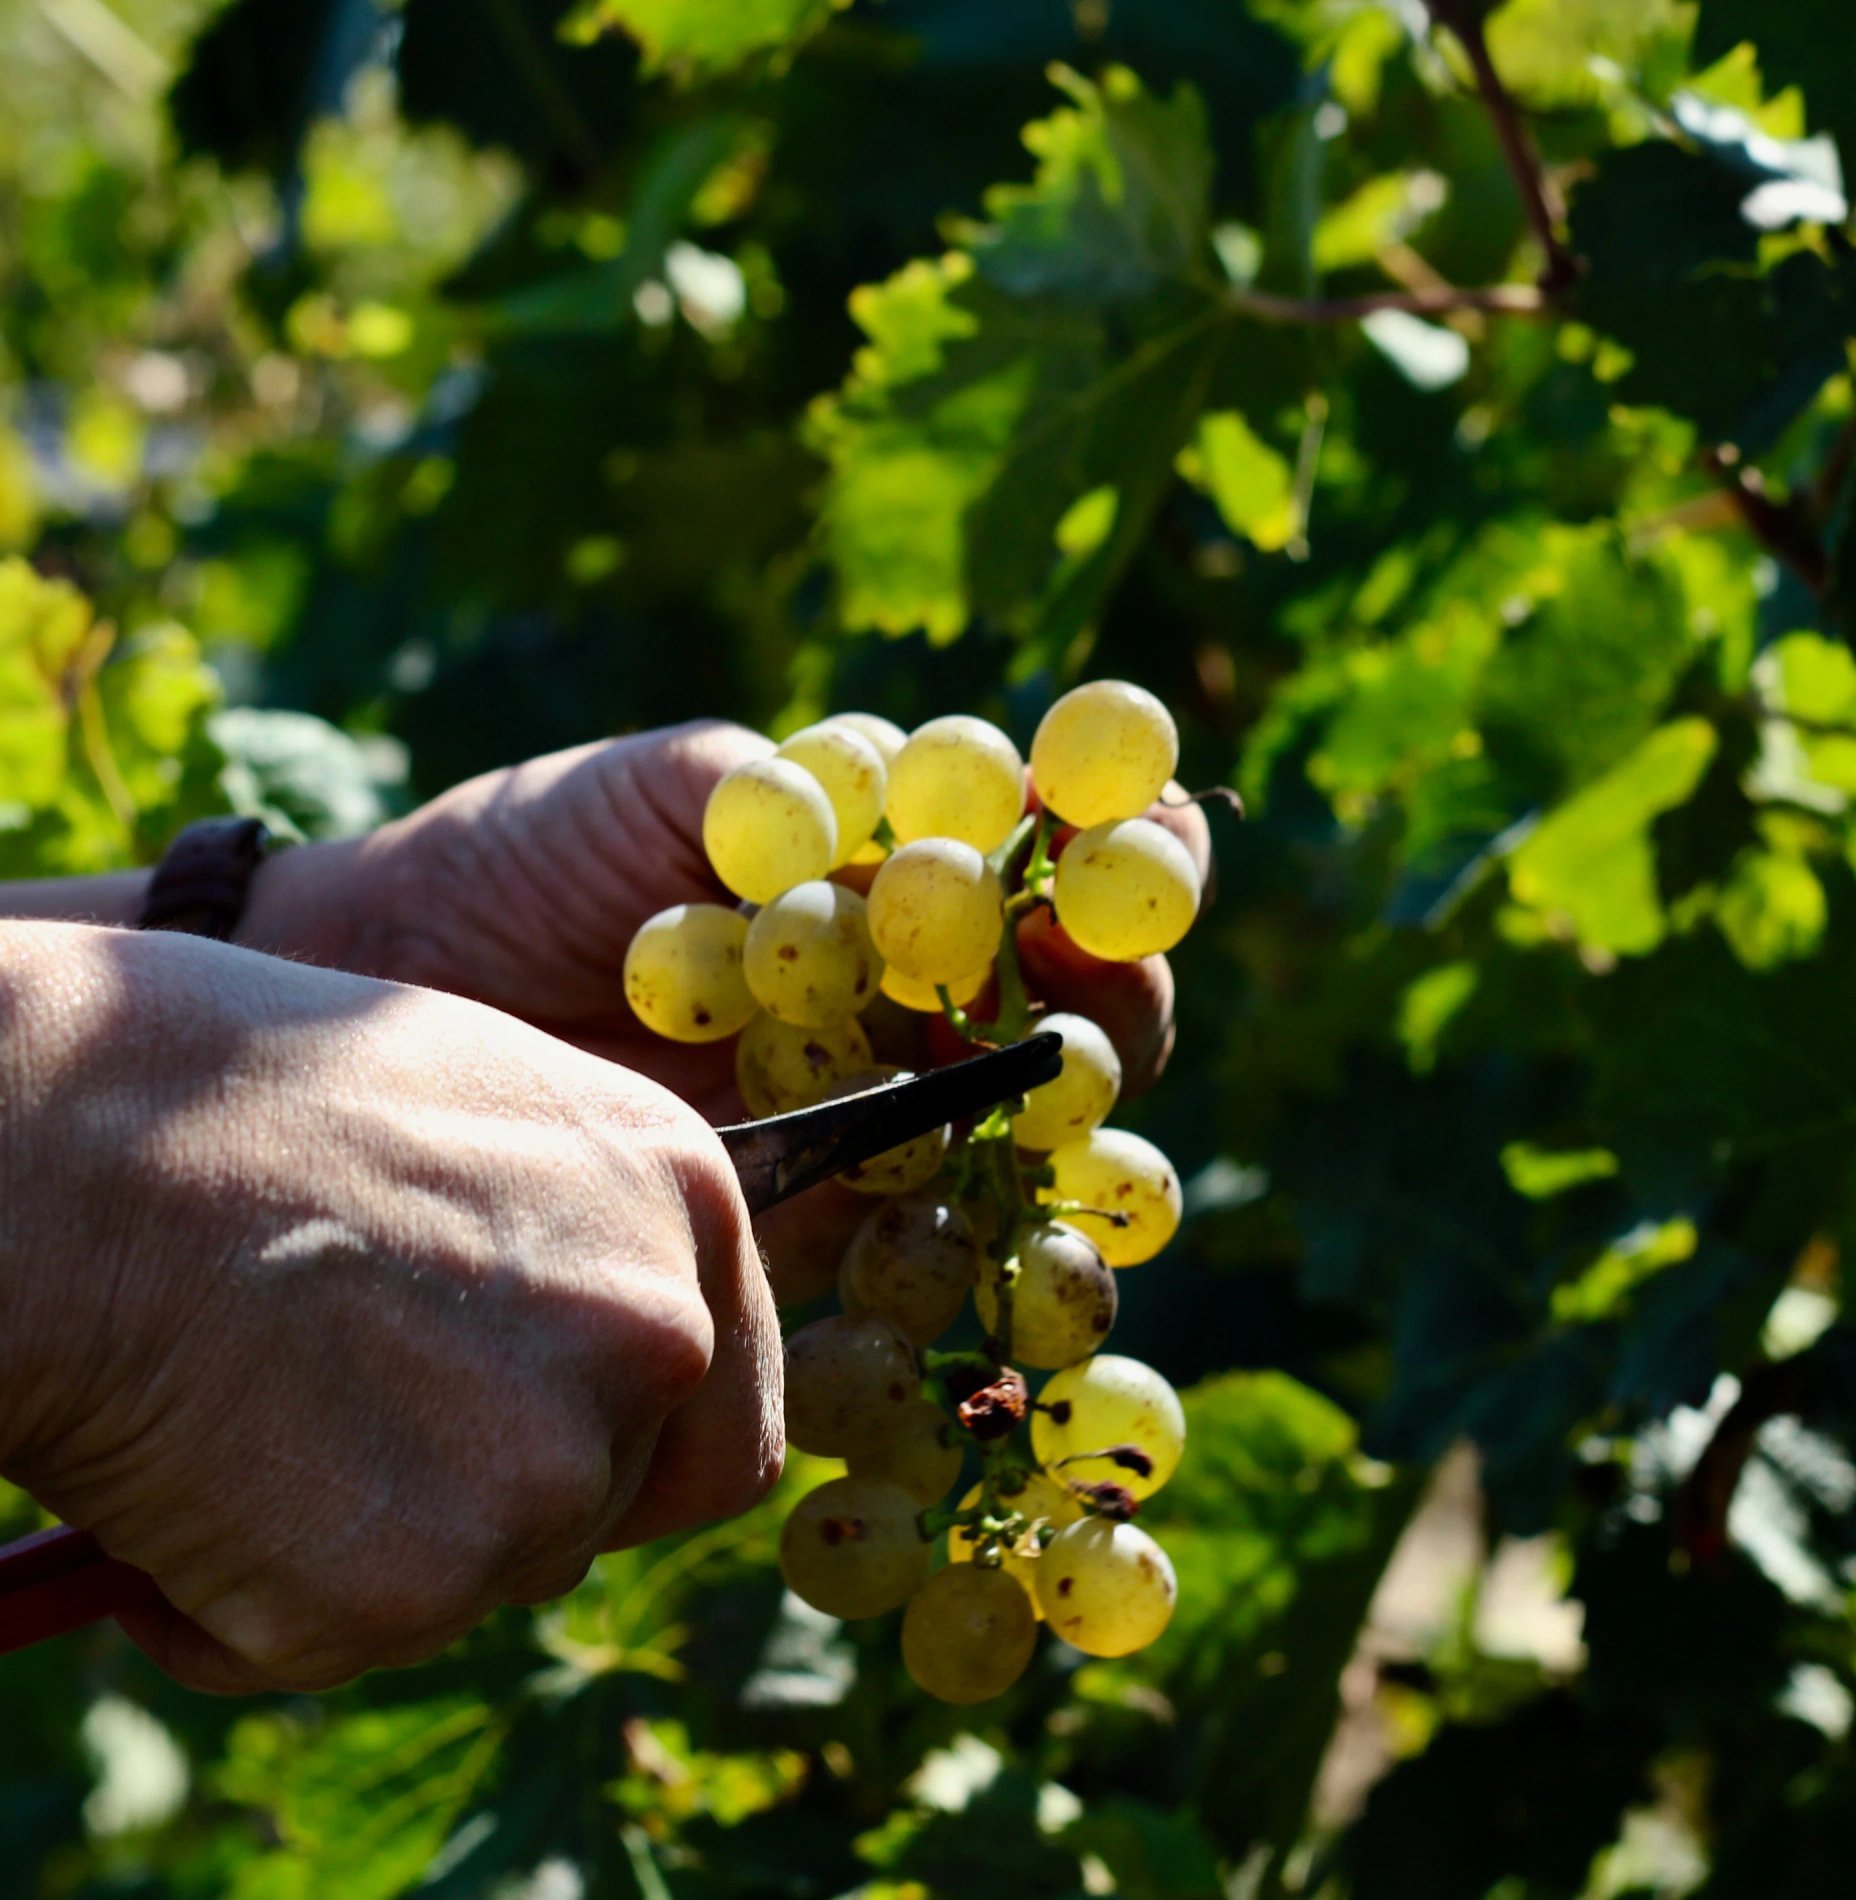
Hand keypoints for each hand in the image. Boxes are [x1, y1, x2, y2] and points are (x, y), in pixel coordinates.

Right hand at [0, 924, 780, 1692]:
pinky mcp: (417, 1576)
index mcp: (686, 1203)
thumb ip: (577, 1231)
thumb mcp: (486, 1110)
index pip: (730, 1411)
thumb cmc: (250, 1096)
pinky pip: (342, 1637)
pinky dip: (254, 1602)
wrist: (80, 1152)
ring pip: (481, 1577)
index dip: (637, 1452)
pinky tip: (185, 1476)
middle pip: (607, 1505)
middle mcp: (655, 1337)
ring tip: (252, 1411)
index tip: (548, 1455)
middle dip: (494, 1495)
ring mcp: (546, 1466)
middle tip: (355, 1427)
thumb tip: (584, 1334)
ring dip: (371, 1539)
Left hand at [244, 723, 1210, 1300]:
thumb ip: (790, 797)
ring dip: (1084, 1120)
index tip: (1154, 840)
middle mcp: (912, 1001)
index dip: (1124, 855)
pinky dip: (985, 1254)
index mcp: (894, 883)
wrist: (389, 999)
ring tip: (1059, 1094)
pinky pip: (935, 1248)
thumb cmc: (522, 860)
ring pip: (1037, 1133)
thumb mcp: (660, 793)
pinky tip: (996, 1232)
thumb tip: (926, 802)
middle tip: (1100, 982)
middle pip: (1080, 1009)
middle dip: (1122, 990)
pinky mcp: (820, 1224)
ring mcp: (878, 1117)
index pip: (1054, 867)